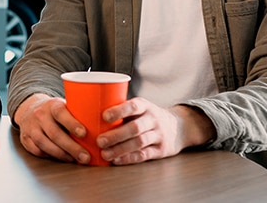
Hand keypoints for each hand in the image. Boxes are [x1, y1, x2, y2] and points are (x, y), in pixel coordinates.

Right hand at [12, 93, 91, 163]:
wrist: (30, 109)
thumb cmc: (55, 111)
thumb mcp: (65, 106)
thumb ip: (79, 114)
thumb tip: (104, 127)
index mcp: (52, 105)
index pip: (61, 113)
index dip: (72, 124)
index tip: (84, 133)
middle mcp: (40, 115)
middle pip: (55, 133)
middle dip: (72, 147)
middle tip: (86, 156)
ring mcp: (31, 127)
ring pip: (45, 144)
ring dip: (61, 154)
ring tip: (74, 159)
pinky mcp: (26, 139)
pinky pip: (37, 150)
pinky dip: (50, 155)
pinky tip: (61, 158)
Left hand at [95, 99, 215, 164]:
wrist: (179, 127)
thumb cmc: (148, 116)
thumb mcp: (139, 108)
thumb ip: (120, 110)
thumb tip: (87, 112)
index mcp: (145, 106)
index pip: (133, 106)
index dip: (119, 111)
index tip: (103, 116)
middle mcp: (153, 119)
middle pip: (135, 128)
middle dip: (116, 135)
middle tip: (99, 141)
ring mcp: (159, 135)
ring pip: (139, 143)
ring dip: (120, 149)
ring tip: (105, 154)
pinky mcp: (161, 150)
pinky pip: (144, 155)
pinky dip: (129, 158)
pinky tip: (116, 160)